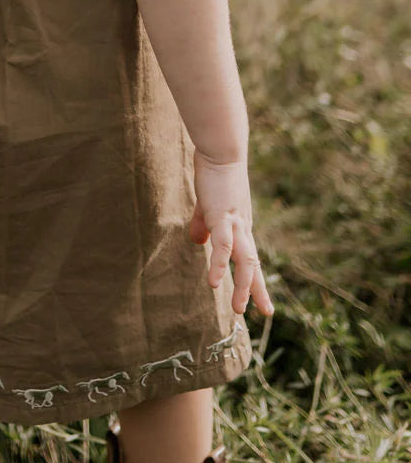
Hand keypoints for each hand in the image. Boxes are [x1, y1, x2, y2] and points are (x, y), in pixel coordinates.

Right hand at [189, 151, 273, 317]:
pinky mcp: (222, 216)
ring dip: (242, 285)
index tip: (264, 305)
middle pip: (253, 265)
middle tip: (265, 313)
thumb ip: (202, 225)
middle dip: (257, 290)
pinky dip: (219, 265)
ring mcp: (235, 223)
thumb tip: (197, 243)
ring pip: (243, 260)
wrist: (221, 150)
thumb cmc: (214, 173)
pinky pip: (222, 247)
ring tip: (239, 309)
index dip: (256, 282)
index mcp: (240, 226)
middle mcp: (243, 228)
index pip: (249, 259)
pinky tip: (213, 283)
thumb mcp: (207, 205)